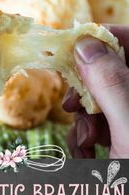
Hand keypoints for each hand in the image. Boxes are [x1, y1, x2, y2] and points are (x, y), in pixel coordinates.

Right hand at [64, 26, 128, 157]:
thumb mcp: (127, 126)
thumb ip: (110, 83)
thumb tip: (84, 43)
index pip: (128, 40)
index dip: (100, 40)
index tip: (71, 51)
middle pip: (106, 73)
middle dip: (85, 93)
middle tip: (74, 107)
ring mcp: (126, 118)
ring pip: (96, 101)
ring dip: (81, 123)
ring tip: (86, 144)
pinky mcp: (119, 138)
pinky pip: (95, 126)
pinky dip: (83, 140)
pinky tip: (86, 154)